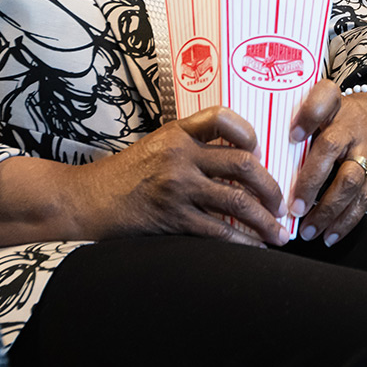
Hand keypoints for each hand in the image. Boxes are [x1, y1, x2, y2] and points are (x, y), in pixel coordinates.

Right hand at [72, 105, 288, 246]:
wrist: (85, 200)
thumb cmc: (123, 175)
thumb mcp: (154, 146)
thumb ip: (189, 146)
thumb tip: (237, 161)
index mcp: (177, 133)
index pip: (222, 118)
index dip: (247, 132)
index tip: (260, 151)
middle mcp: (180, 156)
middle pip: (242, 163)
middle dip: (271, 188)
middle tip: (282, 204)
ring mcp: (177, 187)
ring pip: (237, 201)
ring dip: (265, 221)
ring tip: (278, 234)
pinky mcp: (172, 218)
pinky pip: (218, 230)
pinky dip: (242, 242)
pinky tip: (254, 249)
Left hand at [286, 80, 366, 245]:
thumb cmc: (338, 119)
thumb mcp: (320, 111)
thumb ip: (294, 128)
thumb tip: (256, 161)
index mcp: (333, 104)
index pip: (324, 98)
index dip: (309, 115)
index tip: (292, 136)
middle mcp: (352, 124)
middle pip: (332, 147)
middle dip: (311, 181)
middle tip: (293, 206)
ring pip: (350, 181)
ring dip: (327, 210)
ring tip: (308, 229)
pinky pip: (364, 200)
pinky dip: (345, 222)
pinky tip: (329, 235)